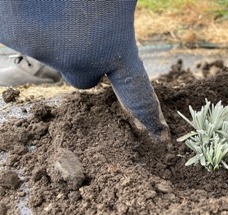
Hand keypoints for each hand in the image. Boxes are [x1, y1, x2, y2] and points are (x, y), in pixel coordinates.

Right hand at [0, 1, 169, 140]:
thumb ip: (125, 12)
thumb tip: (126, 18)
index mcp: (115, 47)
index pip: (137, 93)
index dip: (147, 113)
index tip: (157, 132)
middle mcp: (77, 59)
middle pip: (84, 78)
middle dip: (85, 61)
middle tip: (81, 24)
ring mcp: (37, 48)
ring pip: (50, 52)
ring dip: (53, 31)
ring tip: (56, 0)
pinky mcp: (4, 30)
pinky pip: (21, 32)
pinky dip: (26, 17)